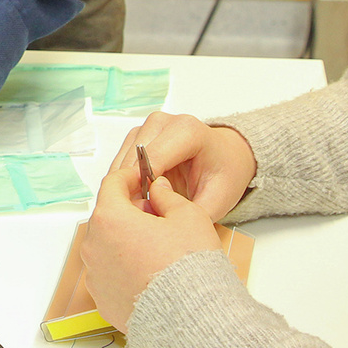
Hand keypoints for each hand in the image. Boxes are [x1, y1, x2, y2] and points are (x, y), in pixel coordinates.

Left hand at [78, 163, 220, 332]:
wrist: (190, 320)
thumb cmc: (189, 268)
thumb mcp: (188, 217)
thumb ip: (167, 196)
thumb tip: (157, 190)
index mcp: (110, 219)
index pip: (112, 184)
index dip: (130, 176)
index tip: (142, 177)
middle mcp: (94, 246)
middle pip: (107, 217)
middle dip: (129, 211)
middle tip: (157, 215)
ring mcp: (95, 275)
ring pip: (106, 246)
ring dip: (125, 240)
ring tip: (156, 248)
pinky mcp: (101, 300)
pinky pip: (109, 274)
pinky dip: (123, 268)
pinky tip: (149, 273)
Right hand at [110, 112, 256, 220]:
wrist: (228, 157)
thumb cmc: (225, 174)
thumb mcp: (218, 200)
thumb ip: (190, 213)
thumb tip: (161, 226)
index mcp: (187, 131)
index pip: (151, 160)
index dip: (143, 190)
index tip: (145, 213)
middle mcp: (163, 122)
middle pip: (132, 162)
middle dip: (134, 191)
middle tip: (144, 217)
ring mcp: (147, 126)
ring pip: (121, 164)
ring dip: (126, 188)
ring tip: (143, 209)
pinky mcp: (137, 135)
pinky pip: (120, 163)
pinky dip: (125, 182)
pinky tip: (140, 197)